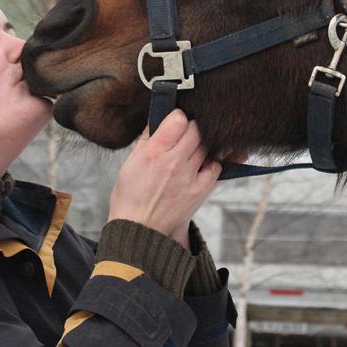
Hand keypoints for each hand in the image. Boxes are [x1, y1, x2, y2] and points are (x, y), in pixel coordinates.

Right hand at [108, 110, 221, 249]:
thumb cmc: (131, 196)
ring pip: (207, 146)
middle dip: (191, 127)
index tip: (175, 121)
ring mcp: (190, 176)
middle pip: (196, 130)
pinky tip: (202, 164)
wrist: (140, 230)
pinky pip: (216, 167)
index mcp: (153, 153)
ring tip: (192, 149)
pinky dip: (212, 162)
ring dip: (202, 144)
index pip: (178, 119)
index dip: (177, 116)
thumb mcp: (130, 162)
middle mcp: (174, 163)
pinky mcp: (201, 190)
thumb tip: (159, 117)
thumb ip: (147, 138)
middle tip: (185, 133)